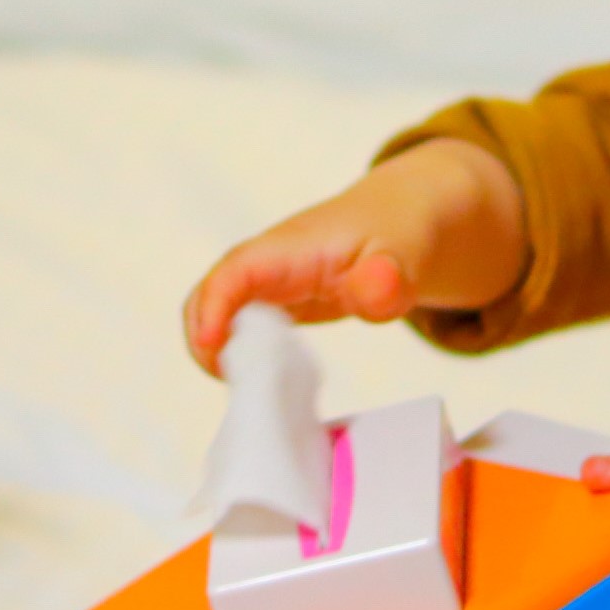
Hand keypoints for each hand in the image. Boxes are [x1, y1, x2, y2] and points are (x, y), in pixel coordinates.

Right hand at [183, 140, 528, 370]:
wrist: (402, 218)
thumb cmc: (400, 233)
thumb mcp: (406, 255)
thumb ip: (390, 277)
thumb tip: (373, 292)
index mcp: (289, 249)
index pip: (234, 274)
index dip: (214, 311)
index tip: (213, 350)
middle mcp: (265, 263)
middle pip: (206, 297)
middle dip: (204, 342)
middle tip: (239, 387)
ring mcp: (264, 282)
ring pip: (213, 314)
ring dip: (217, 353)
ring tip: (255, 391)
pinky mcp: (271, 301)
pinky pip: (235, 327)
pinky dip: (238, 357)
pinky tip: (268, 384)